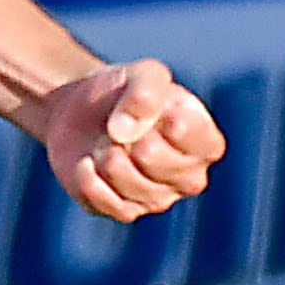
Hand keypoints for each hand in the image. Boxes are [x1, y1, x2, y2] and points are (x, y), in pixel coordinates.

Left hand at [38, 59, 224, 223]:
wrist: (80, 110)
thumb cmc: (124, 91)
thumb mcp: (142, 74)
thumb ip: (145, 92)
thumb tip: (124, 133)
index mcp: (204, 142)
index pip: (203, 144)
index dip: (172, 124)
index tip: (158, 109)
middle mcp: (188, 176)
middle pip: (162, 165)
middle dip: (133, 139)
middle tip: (119, 125)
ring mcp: (157, 197)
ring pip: (136, 187)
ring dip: (109, 158)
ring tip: (103, 141)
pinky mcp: (124, 209)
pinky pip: (113, 206)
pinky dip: (92, 181)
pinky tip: (85, 163)